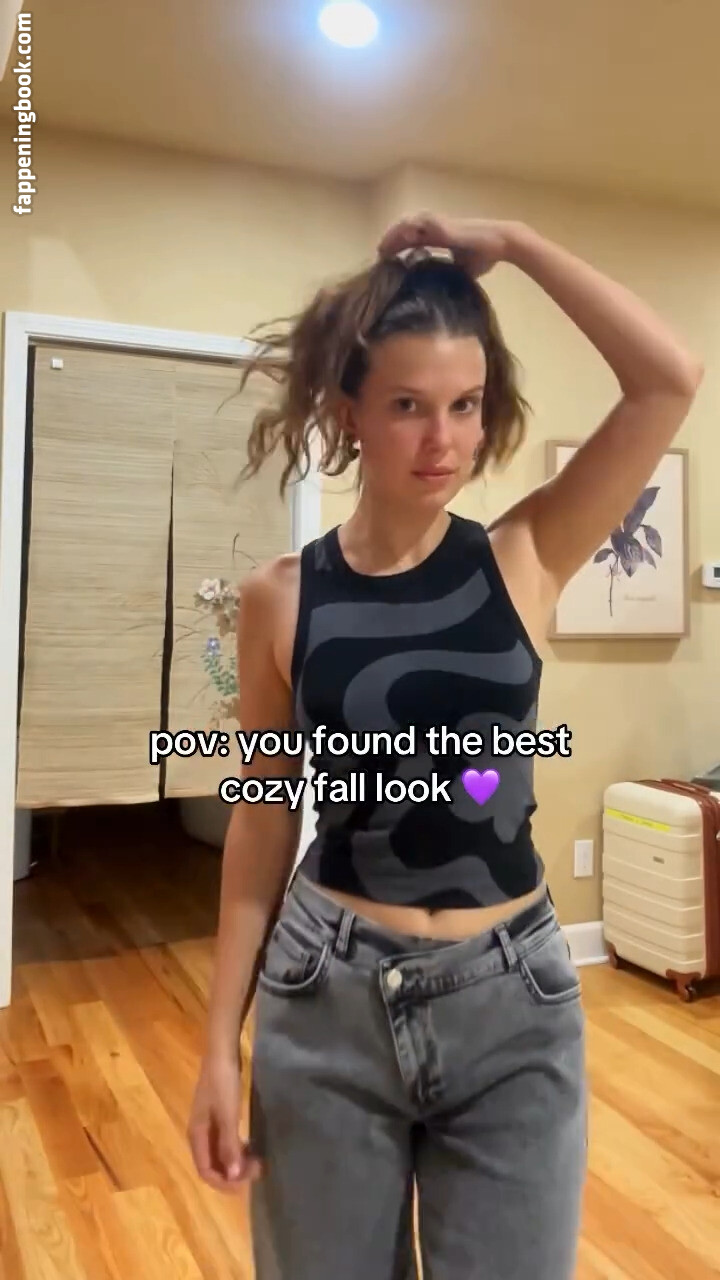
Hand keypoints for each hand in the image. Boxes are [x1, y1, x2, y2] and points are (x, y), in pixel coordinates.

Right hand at [187, 1055, 261, 1192]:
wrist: (222, 1052)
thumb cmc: (223, 1083)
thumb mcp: (228, 1114)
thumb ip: (229, 1145)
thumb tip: (233, 1177)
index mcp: (196, 1135)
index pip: (206, 1171)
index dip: (225, 1183)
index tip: (248, 1183)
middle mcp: (199, 1134)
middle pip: (213, 1165)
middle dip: (233, 1174)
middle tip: (258, 1169)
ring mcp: (208, 1125)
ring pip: (220, 1154)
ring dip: (236, 1163)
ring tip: (258, 1161)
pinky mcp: (218, 1116)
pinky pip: (225, 1142)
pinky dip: (237, 1150)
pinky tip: (250, 1148)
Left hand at [377, 212, 514, 276]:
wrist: (498, 243)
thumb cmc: (483, 255)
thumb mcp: (460, 268)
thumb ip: (447, 273)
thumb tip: (439, 293)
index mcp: (437, 235)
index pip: (410, 239)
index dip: (397, 248)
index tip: (386, 261)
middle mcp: (433, 226)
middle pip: (403, 231)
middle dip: (389, 242)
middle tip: (378, 257)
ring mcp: (435, 223)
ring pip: (404, 226)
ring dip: (391, 237)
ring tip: (380, 252)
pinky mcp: (438, 224)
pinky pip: (412, 226)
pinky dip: (400, 234)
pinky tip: (391, 246)